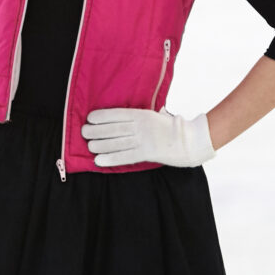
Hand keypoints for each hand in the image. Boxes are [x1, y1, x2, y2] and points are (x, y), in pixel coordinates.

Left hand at [80, 108, 213, 168]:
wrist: (190, 140)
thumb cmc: (172, 127)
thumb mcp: (156, 115)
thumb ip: (142, 115)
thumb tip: (128, 114)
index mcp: (142, 114)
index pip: (118, 114)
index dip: (102, 116)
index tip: (90, 117)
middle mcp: (141, 126)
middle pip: (114, 128)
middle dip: (97, 130)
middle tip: (84, 132)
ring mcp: (144, 140)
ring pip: (117, 142)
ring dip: (100, 145)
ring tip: (89, 146)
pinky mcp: (147, 153)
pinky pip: (125, 157)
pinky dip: (111, 159)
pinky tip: (99, 160)